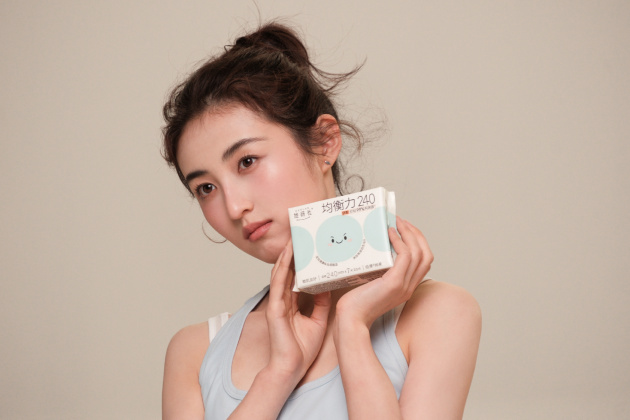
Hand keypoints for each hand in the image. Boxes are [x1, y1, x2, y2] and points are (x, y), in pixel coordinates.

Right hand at [265, 240, 331, 382]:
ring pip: (280, 273)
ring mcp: (277, 303)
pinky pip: (278, 284)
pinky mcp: (274, 309)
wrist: (291, 368)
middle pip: (287, 271)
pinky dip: (282, 269)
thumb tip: (327, 286)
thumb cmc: (302, 349)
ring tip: (293, 239)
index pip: (295, 276)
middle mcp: (282, 300)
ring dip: (286, 256)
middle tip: (300, 235)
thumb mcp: (318, 320)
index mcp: (291, 303)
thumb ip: (321, 303)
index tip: (307, 245)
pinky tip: (287, 257)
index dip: (300, 260)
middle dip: (292, 253)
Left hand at [336, 216, 432, 327]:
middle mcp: (409, 287)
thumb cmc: (356, 304)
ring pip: (419, 253)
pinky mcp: (394, 283)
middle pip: (426, 255)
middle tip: (402, 222)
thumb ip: (379, 272)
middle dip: (417, 234)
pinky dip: (400, 241)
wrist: (351, 321)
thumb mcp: (372, 285)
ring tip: (397, 222)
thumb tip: (374, 252)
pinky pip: (405, 256)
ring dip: (409, 233)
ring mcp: (403, 286)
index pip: (424, 261)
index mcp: (406, 288)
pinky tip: (389, 233)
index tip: (405, 229)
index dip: (418, 242)